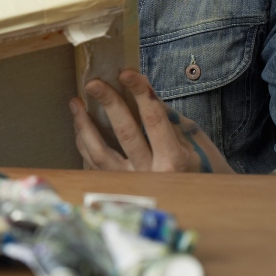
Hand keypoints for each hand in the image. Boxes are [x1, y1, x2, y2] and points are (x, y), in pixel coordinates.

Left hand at [69, 69, 233, 172]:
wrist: (199, 202)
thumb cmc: (199, 166)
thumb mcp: (193, 139)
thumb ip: (167, 118)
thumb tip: (142, 91)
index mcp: (175, 160)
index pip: (154, 120)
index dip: (140, 93)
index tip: (126, 73)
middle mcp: (150, 174)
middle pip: (125, 133)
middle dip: (109, 103)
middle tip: (94, 83)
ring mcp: (131, 184)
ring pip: (100, 152)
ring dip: (84, 124)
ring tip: (75, 101)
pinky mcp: (116, 188)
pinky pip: (93, 163)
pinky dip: (84, 142)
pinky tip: (78, 124)